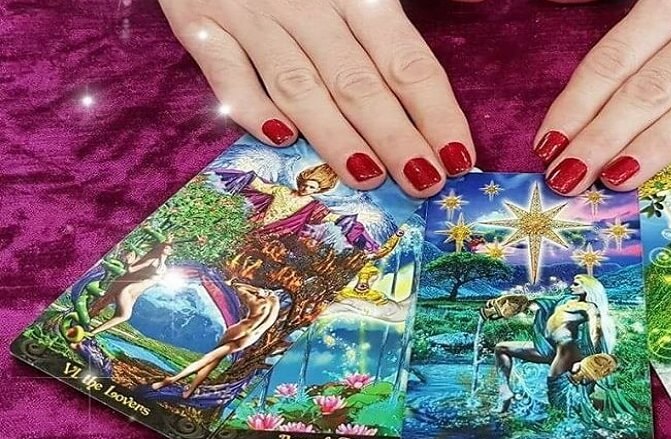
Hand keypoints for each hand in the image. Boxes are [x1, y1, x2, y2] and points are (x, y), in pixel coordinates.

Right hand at [160, 0, 474, 197]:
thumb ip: (404, 9)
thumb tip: (464, 27)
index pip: (407, 62)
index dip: (436, 113)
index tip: (459, 157)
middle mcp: (309, 5)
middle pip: (359, 82)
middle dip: (395, 137)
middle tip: (422, 183)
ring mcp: (252, 14)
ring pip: (299, 85)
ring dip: (334, 135)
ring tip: (367, 176)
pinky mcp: (200, 22)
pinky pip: (225, 72)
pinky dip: (250, 107)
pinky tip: (280, 140)